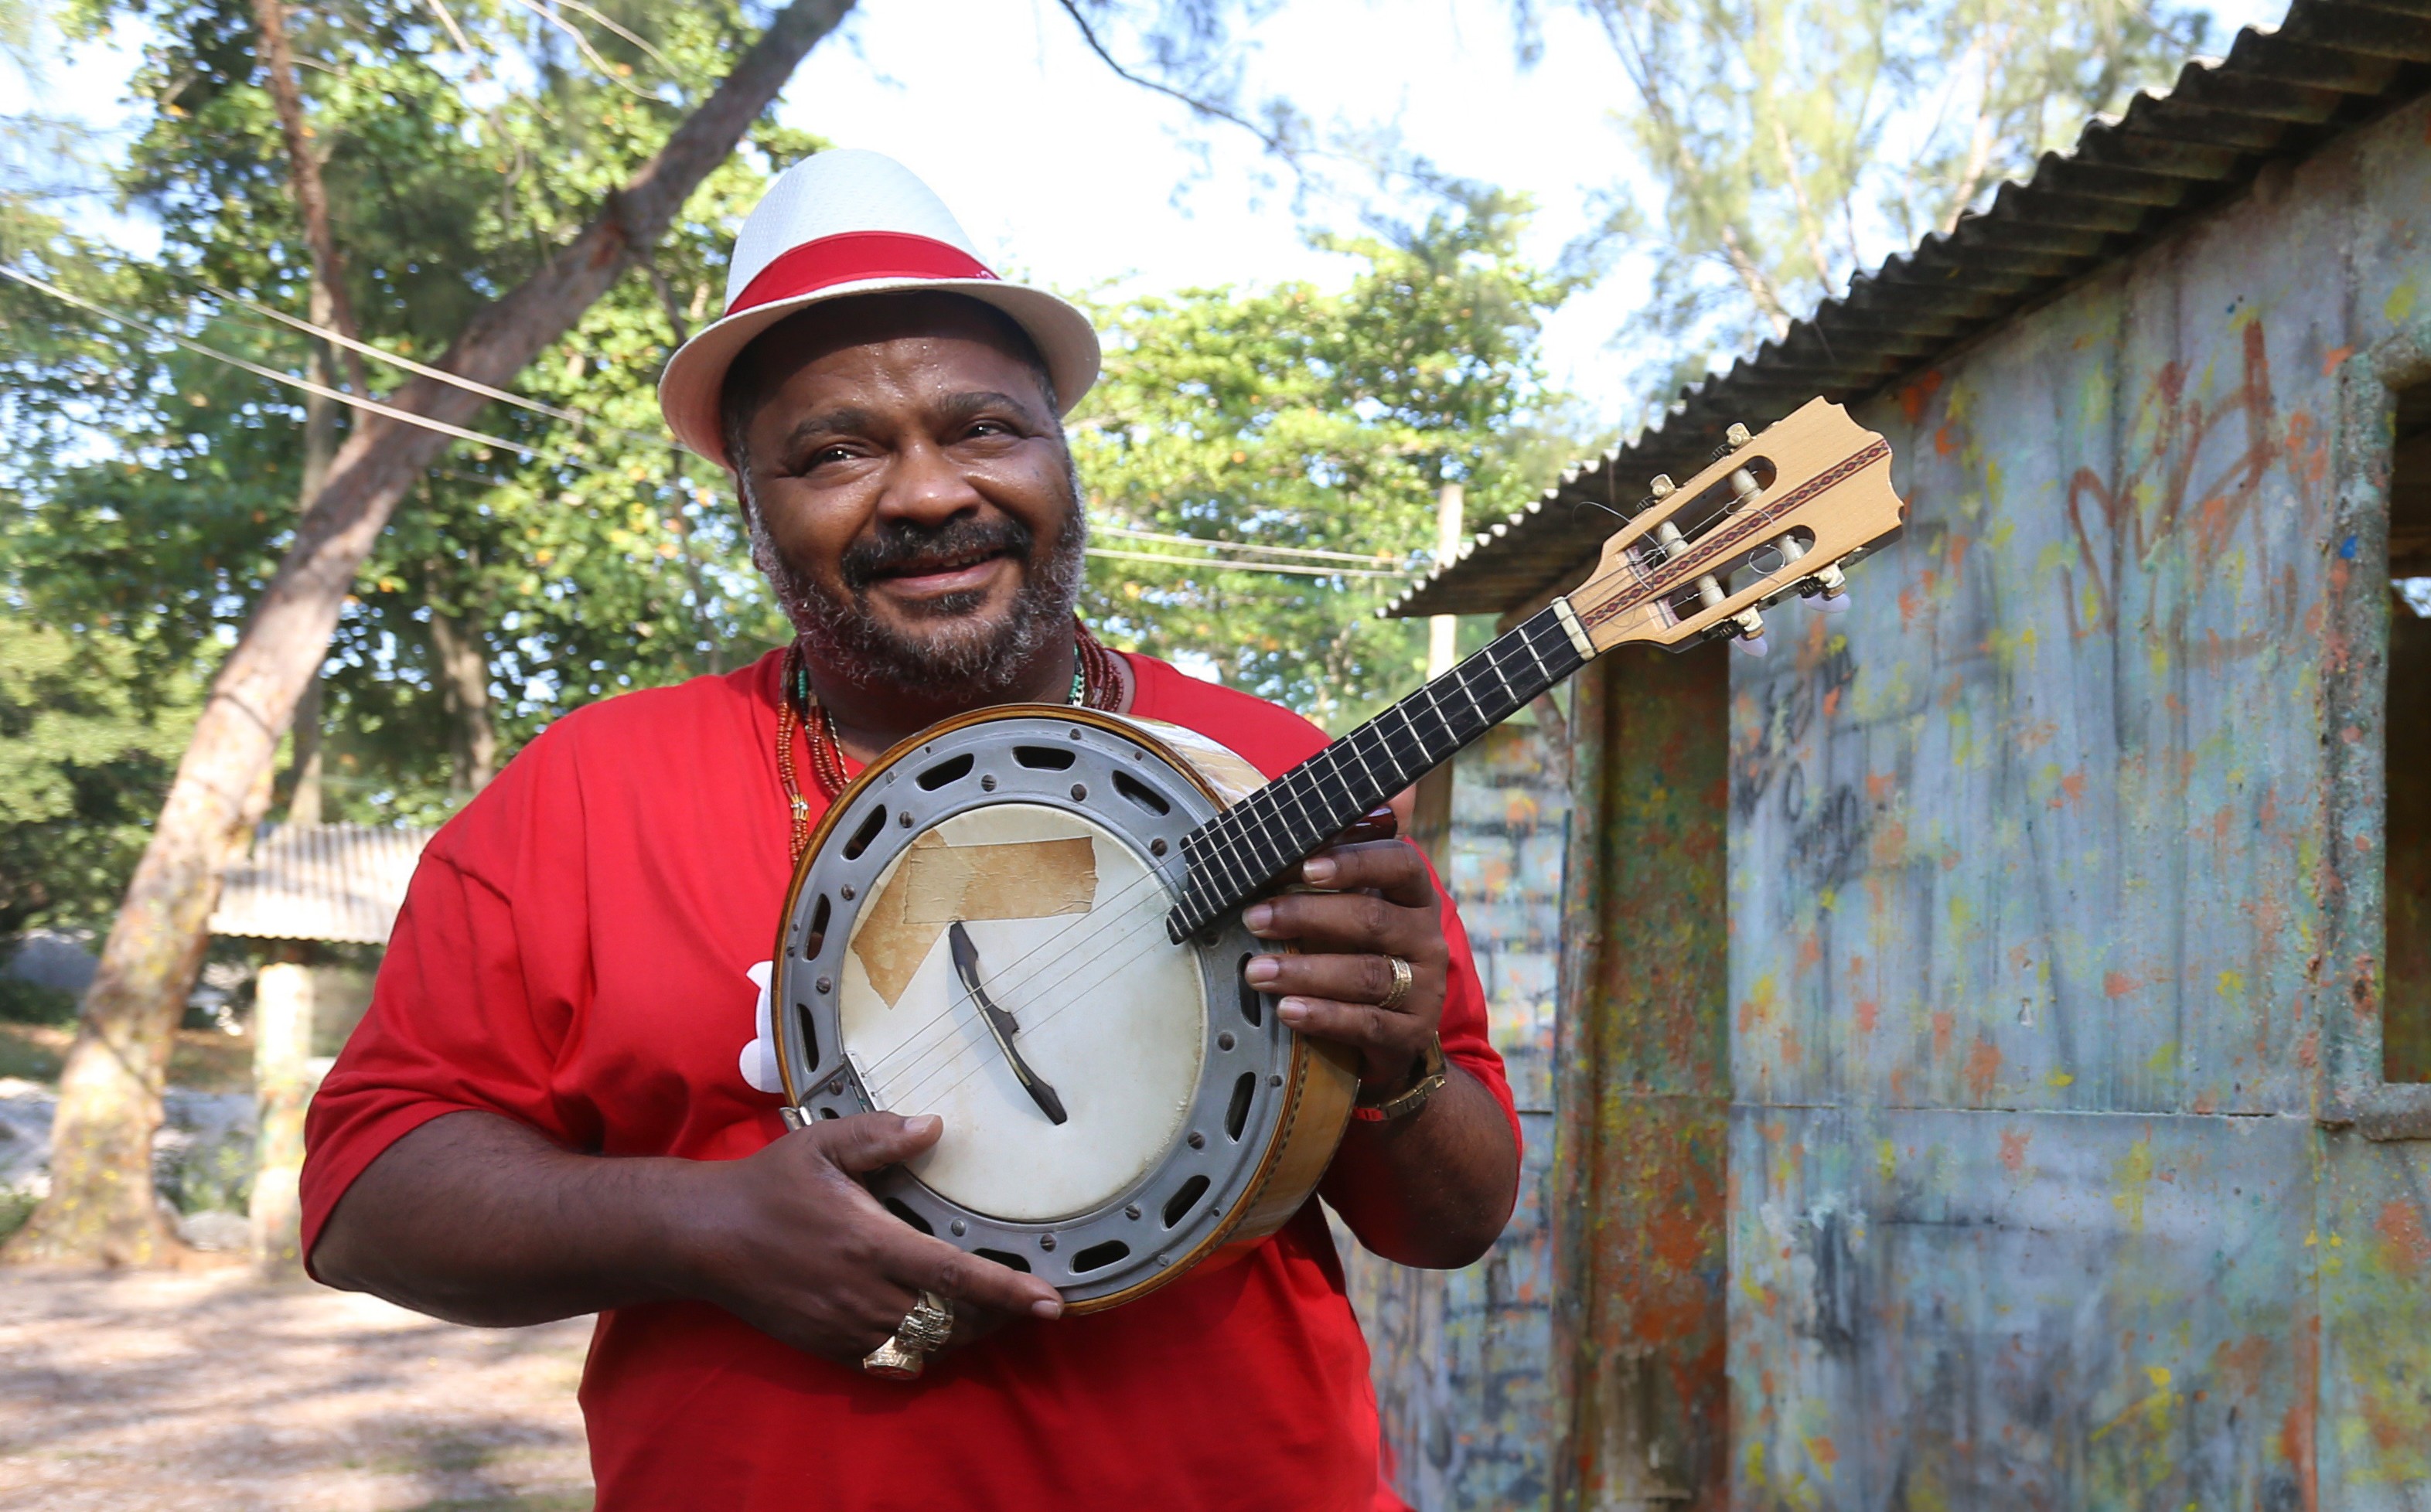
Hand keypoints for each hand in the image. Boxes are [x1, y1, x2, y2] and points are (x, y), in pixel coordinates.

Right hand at [680, 1112, 1063, 1364]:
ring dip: (963, 1331)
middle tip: (1025, 1297)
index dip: (1009, 1292)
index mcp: (870, 1243)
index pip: (957, 1275)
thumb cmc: (767, 1186)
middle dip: (997, 1315)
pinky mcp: (829, 1348)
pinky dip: (923, 1350)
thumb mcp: (820, 1145)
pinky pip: (894, 1362)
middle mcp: (864, 1293)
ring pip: (928, 1344)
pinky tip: (933, 1326)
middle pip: (953, 1319)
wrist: (703, 1239)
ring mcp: (845, 1327)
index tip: (1052, 1302)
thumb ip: (880, 1136)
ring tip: (986, 1309)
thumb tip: (934, 1126)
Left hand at [1240, 837, 1447, 1093]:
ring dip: (1305, 971)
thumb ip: (1336, 866)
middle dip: (1306, 916)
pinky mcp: (1412, 1032)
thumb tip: (1307, 822)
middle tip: (1255, 919)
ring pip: (1365, 974)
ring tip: (1257, 971)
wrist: (1396, 1030)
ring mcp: (1424, 987)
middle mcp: (1427, 938)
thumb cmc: (1361, 950)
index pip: (1400, 863)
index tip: (1306, 867)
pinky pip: (1366, 1023)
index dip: (1354, 862)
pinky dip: (1323, 1015)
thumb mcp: (1357, 906)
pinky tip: (1287, 1010)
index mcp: (1415, 896)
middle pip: (1371, 919)